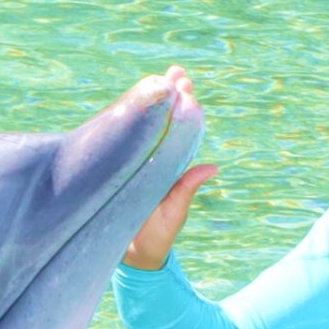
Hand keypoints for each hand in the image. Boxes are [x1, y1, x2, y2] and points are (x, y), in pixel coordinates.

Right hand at [122, 69, 217, 268]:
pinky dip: (129, 121)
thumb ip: (187, 188)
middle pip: (164, 120)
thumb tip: (212, 168)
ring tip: (164, 76)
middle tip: (177, 71)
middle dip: (171, 94)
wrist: (130, 257)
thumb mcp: (174, 212)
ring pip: (145, 126)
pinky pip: (124, 142)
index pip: (178, 129)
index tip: (186, 83)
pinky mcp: (115, 171)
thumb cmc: (156, 237)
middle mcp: (152, 161)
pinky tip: (132, 104)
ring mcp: (134, 164)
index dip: (183, 105)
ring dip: (153, 101)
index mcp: (168, 166)